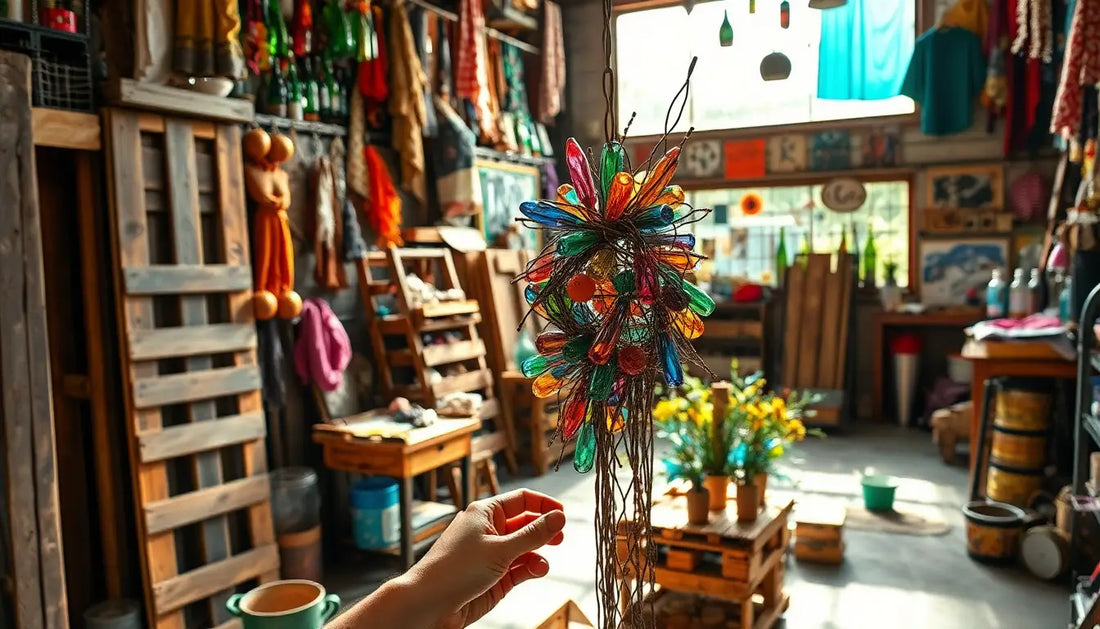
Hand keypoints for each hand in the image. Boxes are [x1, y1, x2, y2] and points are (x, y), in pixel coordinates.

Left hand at [413, 488, 565, 628]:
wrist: (429, 605)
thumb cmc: (454, 570)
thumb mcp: (500, 549)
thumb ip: (533, 535)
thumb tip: (559, 517)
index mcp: (485, 513)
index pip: (521, 500)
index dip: (543, 504)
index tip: (563, 513)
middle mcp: (488, 531)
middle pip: (525, 524)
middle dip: (543, 530)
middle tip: (560, 537)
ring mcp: (491, 555)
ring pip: (524, 548)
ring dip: (537, 553)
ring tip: (543, 560)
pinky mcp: (494, 577)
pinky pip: (519, 568)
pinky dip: (530, 568)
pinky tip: (537, 570)